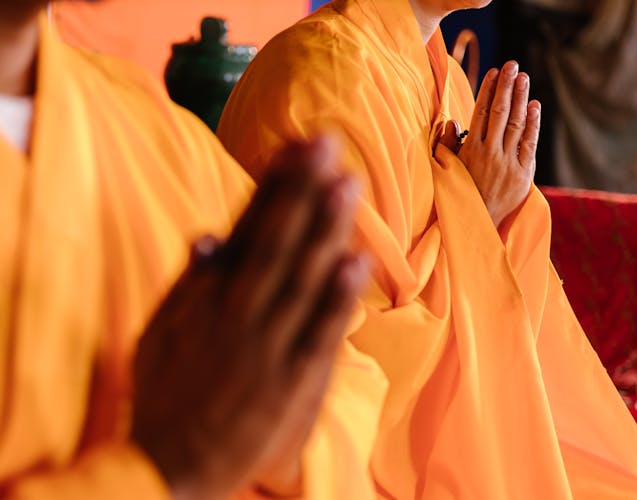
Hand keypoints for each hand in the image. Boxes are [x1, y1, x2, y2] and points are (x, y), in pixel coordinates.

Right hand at [130, 136, 368, 499]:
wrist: (168, 468)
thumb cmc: (165, 395)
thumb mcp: (160, 334)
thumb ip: (189, 285)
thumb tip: (208, 235)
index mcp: (209, 296)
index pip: (246, 228)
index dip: (273, 186)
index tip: (296, 147)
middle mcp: (238, 311)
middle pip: (277, 242)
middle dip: (303, 190)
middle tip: (328, 143)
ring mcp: (267, 345)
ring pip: (301, 279)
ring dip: (325, 231)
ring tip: (348, 186)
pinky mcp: (291, 381)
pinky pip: (317, 335)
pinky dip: (337, 299)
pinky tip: (355, 262)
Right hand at [441, 61, 540, 227]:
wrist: (477, 226)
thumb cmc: (460, 196)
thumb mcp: (446, 170)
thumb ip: (447, 145)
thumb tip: (451, 121)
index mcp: (470, 150)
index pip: (480, 112)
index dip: (488, 90)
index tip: (494, 72)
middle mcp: (489, 153)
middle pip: (500, 112)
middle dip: (506, 86)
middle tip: (513, 66)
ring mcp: (507, 163)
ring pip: (515, 124)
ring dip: (520, 99)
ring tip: (524, 78)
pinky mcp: (522, 174)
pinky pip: (529, 144)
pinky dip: (532, 124)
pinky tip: (534, 106)